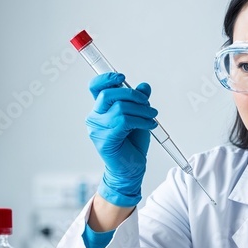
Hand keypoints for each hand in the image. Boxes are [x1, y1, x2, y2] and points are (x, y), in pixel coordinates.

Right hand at [85, 72, 157, 207]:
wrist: (130, 169)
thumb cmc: (131, 145)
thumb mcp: (138, 117)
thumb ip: (139, 101)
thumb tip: (144, 86)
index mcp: (100, 110)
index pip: (95, 87)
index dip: (107, 78)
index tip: (122, 77)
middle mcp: (95, 118)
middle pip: (109, 94)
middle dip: (132, 94)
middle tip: (146, 102)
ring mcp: (98, 129)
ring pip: (120, 108)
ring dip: (142, 110)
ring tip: (152, 116)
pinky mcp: (106, 139)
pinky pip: (125, 122)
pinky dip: (141, 120)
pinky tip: (150, 125)